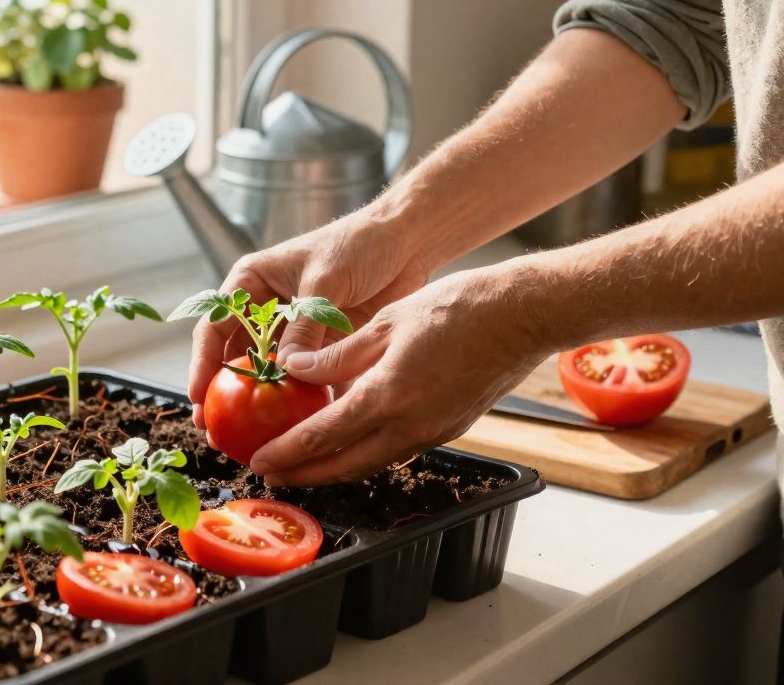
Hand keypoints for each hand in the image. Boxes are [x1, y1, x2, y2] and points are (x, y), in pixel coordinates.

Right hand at [188, 200, 429, 427]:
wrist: (406, 240)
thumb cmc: (359, 244)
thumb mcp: (325, 281)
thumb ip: (304, 325)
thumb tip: (283, 369)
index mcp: (253, 283)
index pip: (215, 326)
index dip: (202, 364)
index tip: (199, 397)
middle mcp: (267, 310)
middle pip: (235, 358)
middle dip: (223, 394)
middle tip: (214, 429)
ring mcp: (295, 331)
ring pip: (268, 375)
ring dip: (258, 405)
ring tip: (248, 439)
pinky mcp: (322, 347)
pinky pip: (305, 380)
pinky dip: (299, 403)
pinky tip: (295, 430)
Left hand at [247, 267, 550, 485]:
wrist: (522, 316)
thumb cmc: (458, 308)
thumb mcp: (387, 322)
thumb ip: (340, 354)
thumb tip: (298, 371)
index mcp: (388, 396)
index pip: (323, 437)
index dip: (287, 453)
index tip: (260, 461)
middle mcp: (409, 426)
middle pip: (344, 465)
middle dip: (304, 475)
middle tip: (272, 476)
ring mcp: (432, 433)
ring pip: (370, 463)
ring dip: (334, 469)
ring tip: (303, 466)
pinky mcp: (448, 429)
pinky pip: (395, 451)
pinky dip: (364, 455)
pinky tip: (349, 445)